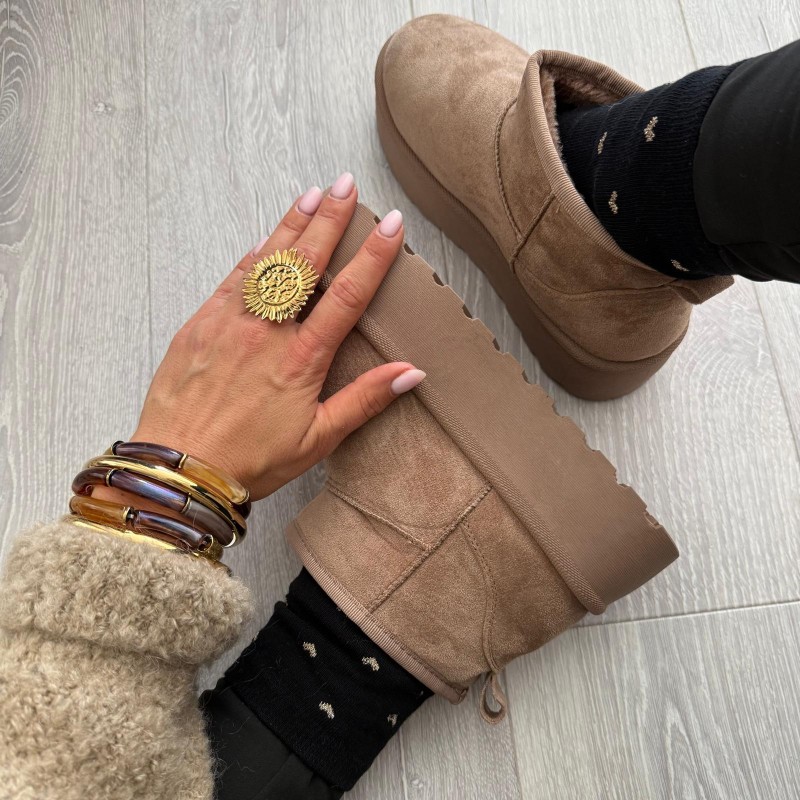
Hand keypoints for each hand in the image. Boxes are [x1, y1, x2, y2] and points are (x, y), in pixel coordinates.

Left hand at [127, 174, 423, 500]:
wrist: (180, 469)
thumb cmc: (251, 459)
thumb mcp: (319, 439)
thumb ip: (365, 400)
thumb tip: (411, 373)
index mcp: (302, 359)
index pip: (347, 295)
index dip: (373, 256)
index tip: (389, 225)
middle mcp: (267, 332)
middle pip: (305, 263)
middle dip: (329, 220)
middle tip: (345, 185)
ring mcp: (230, 323)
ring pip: (266, 262)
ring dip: (291, 225)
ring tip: (310, 194)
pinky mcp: (199, 325)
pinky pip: (231, 279)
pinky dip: (252, 255)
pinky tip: (265, 237)